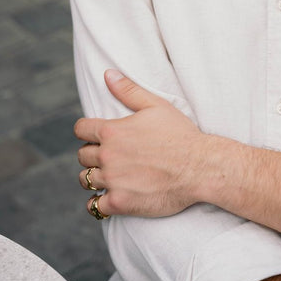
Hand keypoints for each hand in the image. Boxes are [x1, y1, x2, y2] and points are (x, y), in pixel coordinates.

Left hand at [75, 69, 205, 217]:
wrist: (199, 167)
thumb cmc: (180, 134)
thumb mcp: (156, 105)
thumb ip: (128, 90)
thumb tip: (108, 74)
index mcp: (112, 131)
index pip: (81, 129)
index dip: (87, 131)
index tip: (95, 135)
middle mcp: (107, 156)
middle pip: (82, 155)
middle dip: (92, 153)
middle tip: (108, 155)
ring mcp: (112, 181)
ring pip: (85, 179)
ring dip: (94, 177)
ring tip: (108, 175)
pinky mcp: (120, 203)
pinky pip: (94, 207)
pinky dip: (96, 204)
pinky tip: (105, 198)